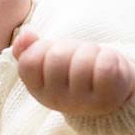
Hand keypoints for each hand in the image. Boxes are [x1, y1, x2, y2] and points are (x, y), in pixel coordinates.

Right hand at [13, 30, 134, 115]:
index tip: (52, 51)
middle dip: (69, 46)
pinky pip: (105, 67)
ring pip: (83, 61)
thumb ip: (26, 49)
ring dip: (90, 50)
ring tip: (92, 59)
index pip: (29, 62)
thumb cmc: (70, 70)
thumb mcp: (44, 61)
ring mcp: (82, 102)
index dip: (41, 48)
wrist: (106, 91)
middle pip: (56, 57)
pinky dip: (107, 57)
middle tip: (76, 54)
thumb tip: (26, 32)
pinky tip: (106, 64)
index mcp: (37, 90)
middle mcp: (56, 100)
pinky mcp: (107, 98)